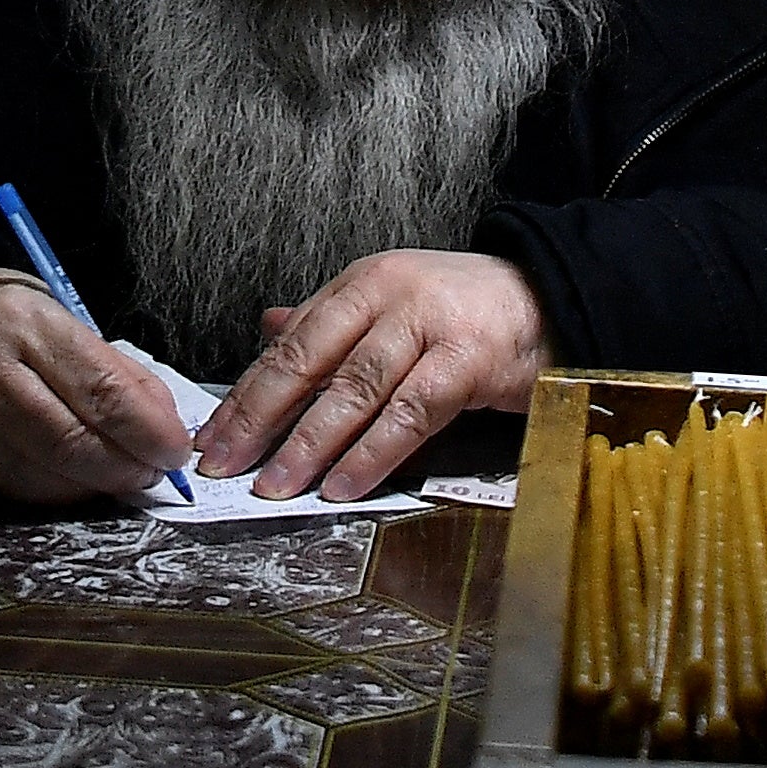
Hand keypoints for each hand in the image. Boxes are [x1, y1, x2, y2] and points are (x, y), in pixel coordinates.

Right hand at [0, 267, 198, 503]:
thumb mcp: (52, 314)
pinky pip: (1, 490)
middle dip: (124, 469)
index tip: (174, 451)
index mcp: (23, 322)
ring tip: (112, 479)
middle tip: (151, 476)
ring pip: (36, 479)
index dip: (148, 431)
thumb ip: (109, 369)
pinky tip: (63, 481)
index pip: (102, 390)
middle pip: (70, 444)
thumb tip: (163, 426)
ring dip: (86, 488)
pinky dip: (43, 491)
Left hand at [195, 249, 548, 504]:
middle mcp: (389, 295)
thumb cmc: (467, 310)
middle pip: (309, 361)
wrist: (554, 299)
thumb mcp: (393, 302)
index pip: (290, 342)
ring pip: (353, 390)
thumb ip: (331, 321)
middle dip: (260, 418)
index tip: (213, 435)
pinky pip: (408, 415)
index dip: (247, 392)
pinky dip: (371, 454)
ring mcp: (428, 324)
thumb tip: (268, 330)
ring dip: (309, 444)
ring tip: (276, 484)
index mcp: (362, 283)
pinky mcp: (467, 359)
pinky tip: (342, 484)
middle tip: (225, 463)